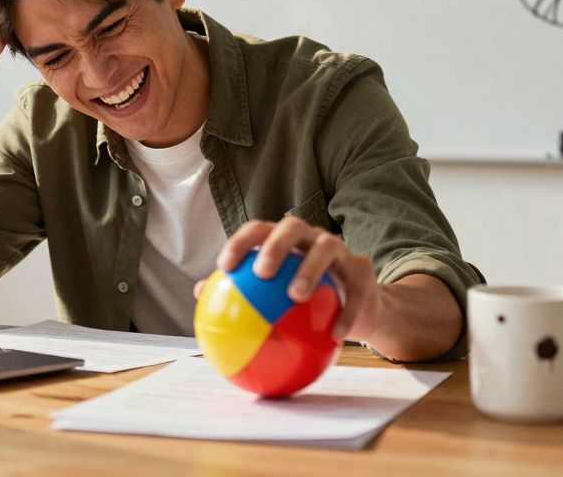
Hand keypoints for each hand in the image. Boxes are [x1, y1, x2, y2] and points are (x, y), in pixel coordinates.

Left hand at [196, 217, 382, 341]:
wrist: (357, 308)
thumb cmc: (306, 301)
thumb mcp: (275, 298)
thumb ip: (242, 294)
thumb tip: (198, 296)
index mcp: (286, 241)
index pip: (259, 230)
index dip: (241, 242)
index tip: (224, 266)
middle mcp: (312, 238)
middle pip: (293, 227)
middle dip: (275, 245)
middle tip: (261, 273)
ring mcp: (341, 250)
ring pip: (327, 249)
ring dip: (309, 270)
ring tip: (295, 295)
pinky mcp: (364, 271)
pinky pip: (354, 291)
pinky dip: (345, 313)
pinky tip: (334, 335)